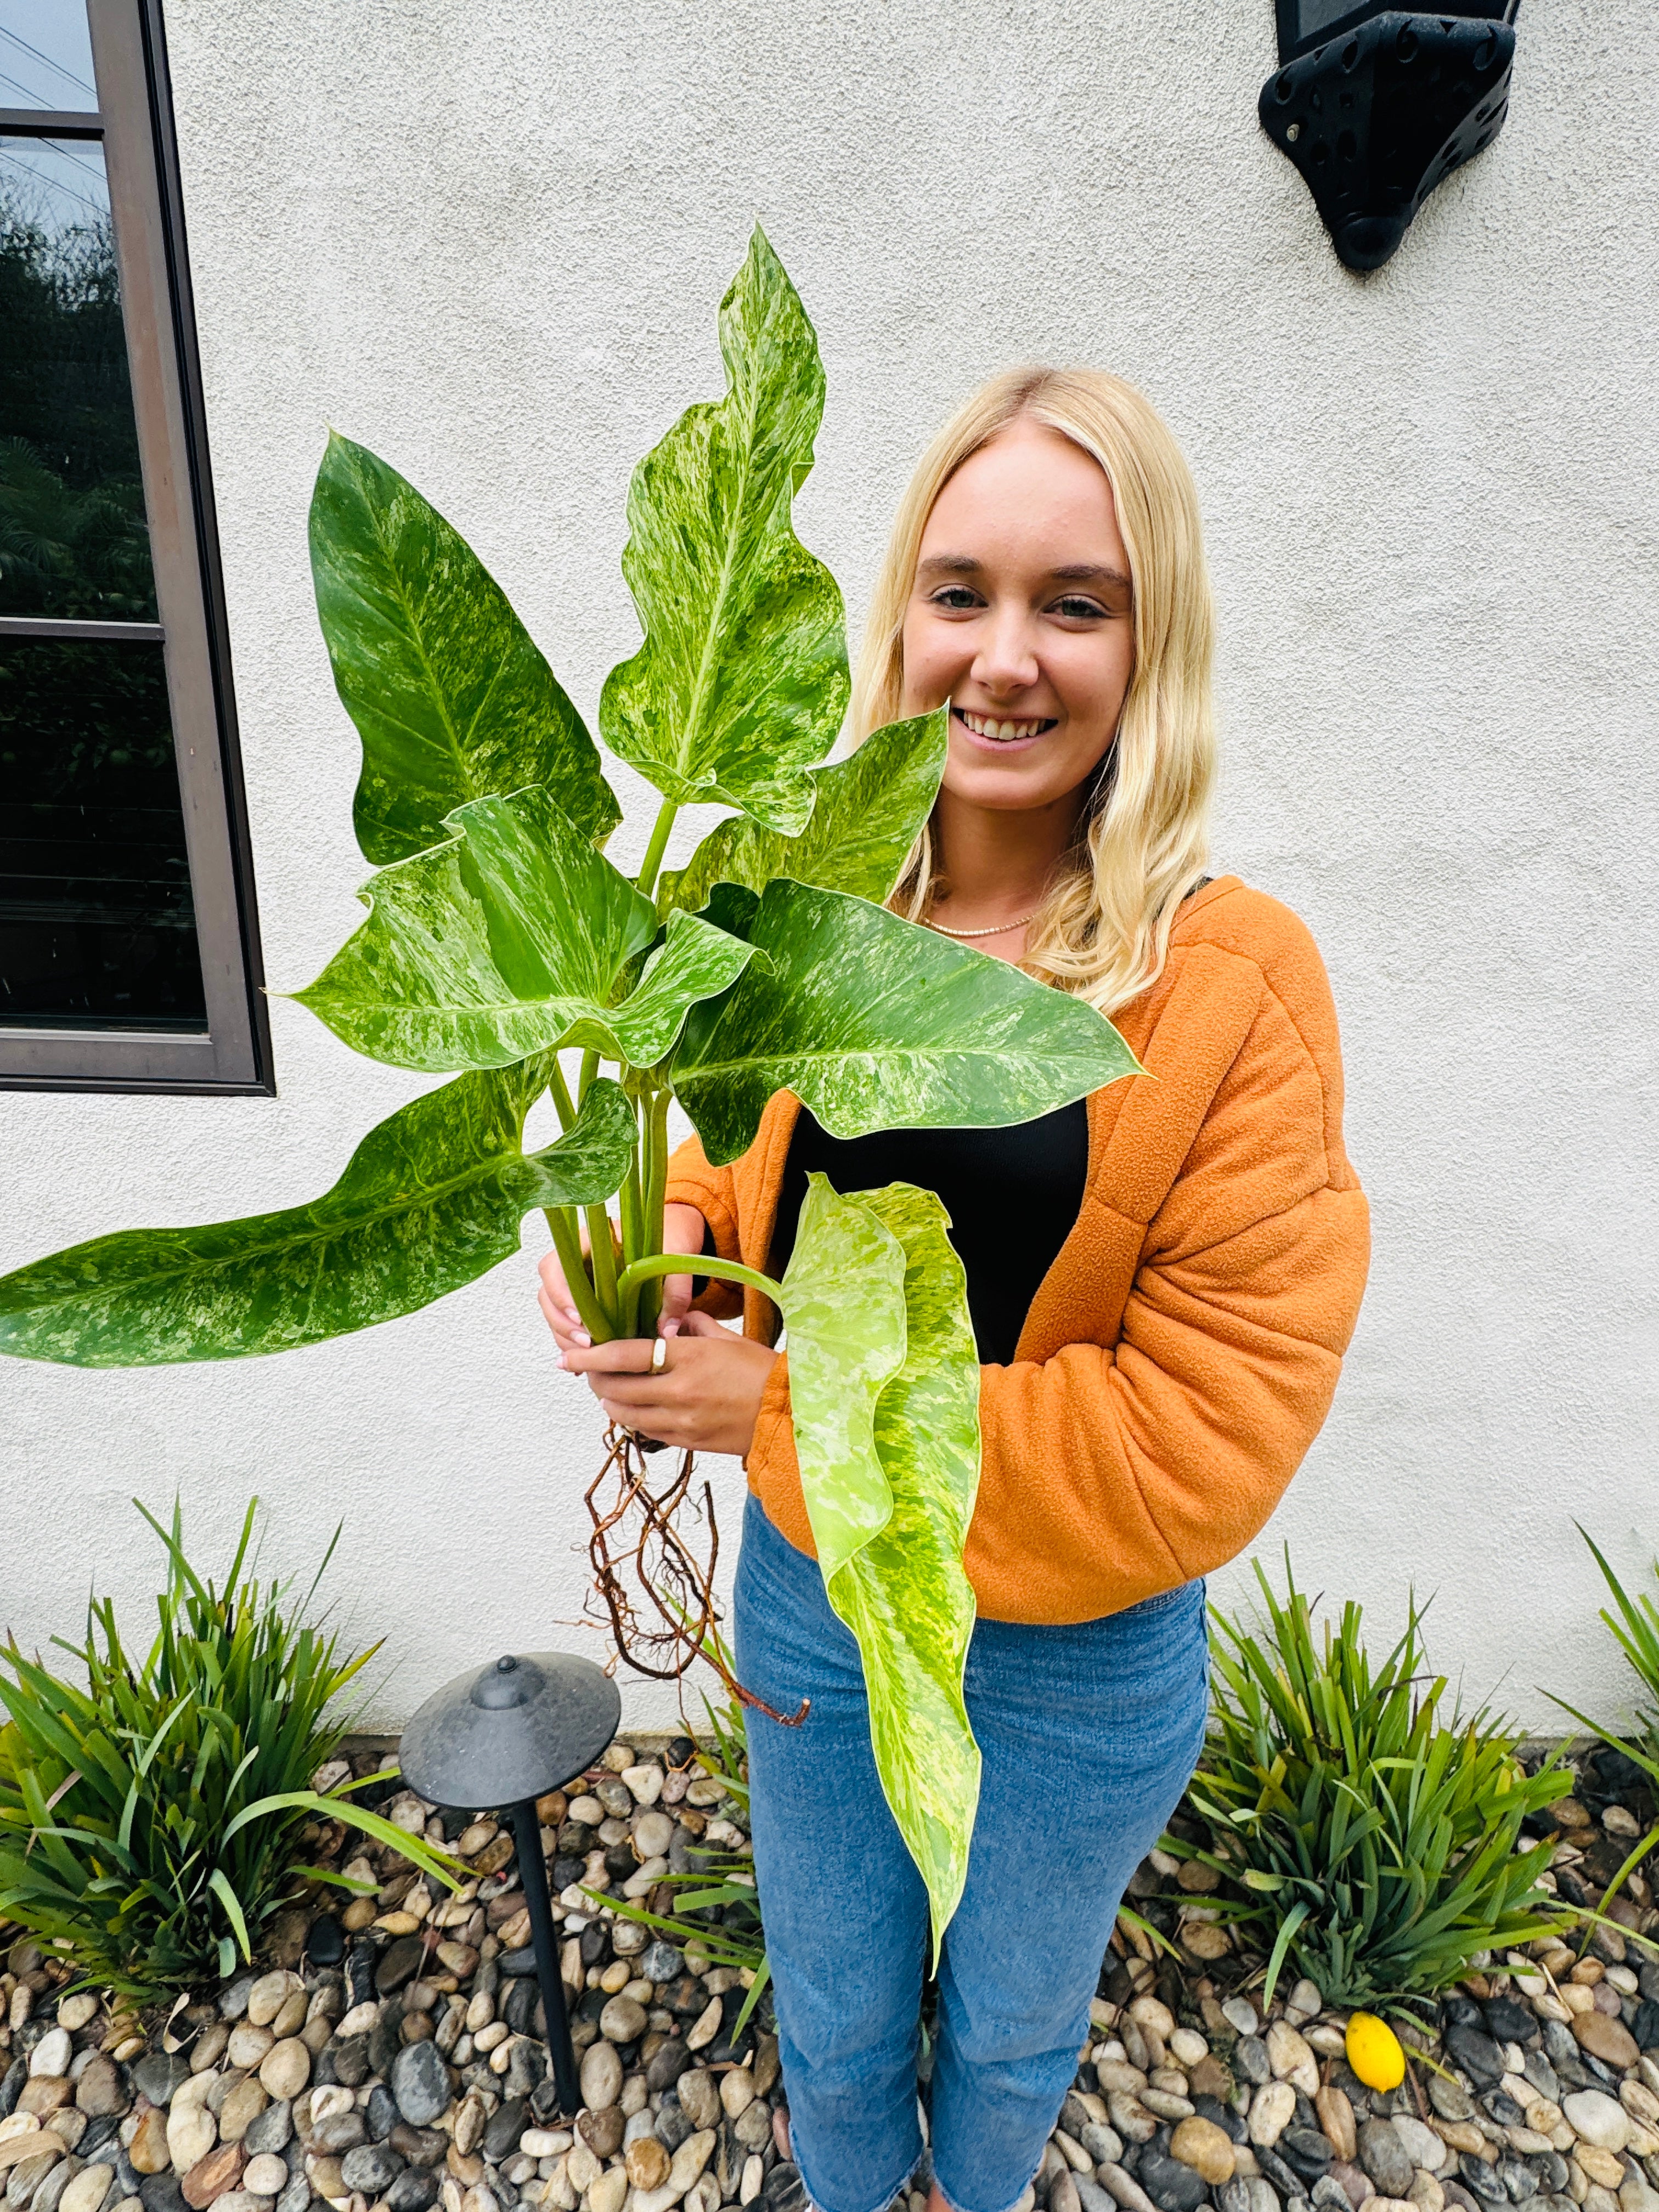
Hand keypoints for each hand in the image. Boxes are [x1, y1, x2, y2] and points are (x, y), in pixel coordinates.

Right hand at [537, 1202, 707, 1358]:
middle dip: (562, 1324)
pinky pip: (568, 1321)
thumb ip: (676, 1291)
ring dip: (565, 1336)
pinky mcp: (585, 1300)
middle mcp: (575, 1261)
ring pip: (554, 1312)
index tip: (580, 1319)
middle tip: (587, 1345)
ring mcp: (577, 1281)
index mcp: (588, 1241)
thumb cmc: (670, 1239)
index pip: (554, 1267)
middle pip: (547, 1294)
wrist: (673, 1236)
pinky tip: (590, 1360)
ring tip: (590, 1357)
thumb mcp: (676, 1258)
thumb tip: (666, 1331)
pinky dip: (574, 1340)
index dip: (560, 1295)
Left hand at [562, 1312, 776, 1456]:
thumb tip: (669, 1322)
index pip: (625, 1355)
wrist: (789, 1417)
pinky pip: (645, 1431)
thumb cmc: (762, 1372)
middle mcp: (679, 1390)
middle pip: (615, 1388)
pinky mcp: (686, 1442)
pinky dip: (632, 1418)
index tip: (567, 1357)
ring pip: (624, 1414)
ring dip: (609, 1401)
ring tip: (608, 1390)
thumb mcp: (728, 1339)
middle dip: (594, 1380)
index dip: (590, 1357)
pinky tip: (634, 1408)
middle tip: (587, 1372)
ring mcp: (681, 1420)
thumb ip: (693, 1326)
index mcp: (689, 1357)